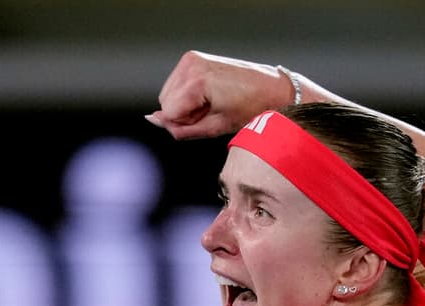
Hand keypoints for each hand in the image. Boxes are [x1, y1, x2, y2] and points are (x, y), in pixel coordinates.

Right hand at [146, 51, 293, 139]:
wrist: (271, 89)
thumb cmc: (249, 109)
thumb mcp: (214, 127)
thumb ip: (180, 128)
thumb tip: (153, 119)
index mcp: (198, 81)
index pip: (169, 113)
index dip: (184, 124)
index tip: (206, 120)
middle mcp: (191, 65)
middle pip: (165, 103)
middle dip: (183, 113)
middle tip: (211, 112)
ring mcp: (191, 59)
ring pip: (168, 95)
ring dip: (184, 104)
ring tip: (211, 103)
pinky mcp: (192, 58)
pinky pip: (176, 85)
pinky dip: (187, 94)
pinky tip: (208, 94)